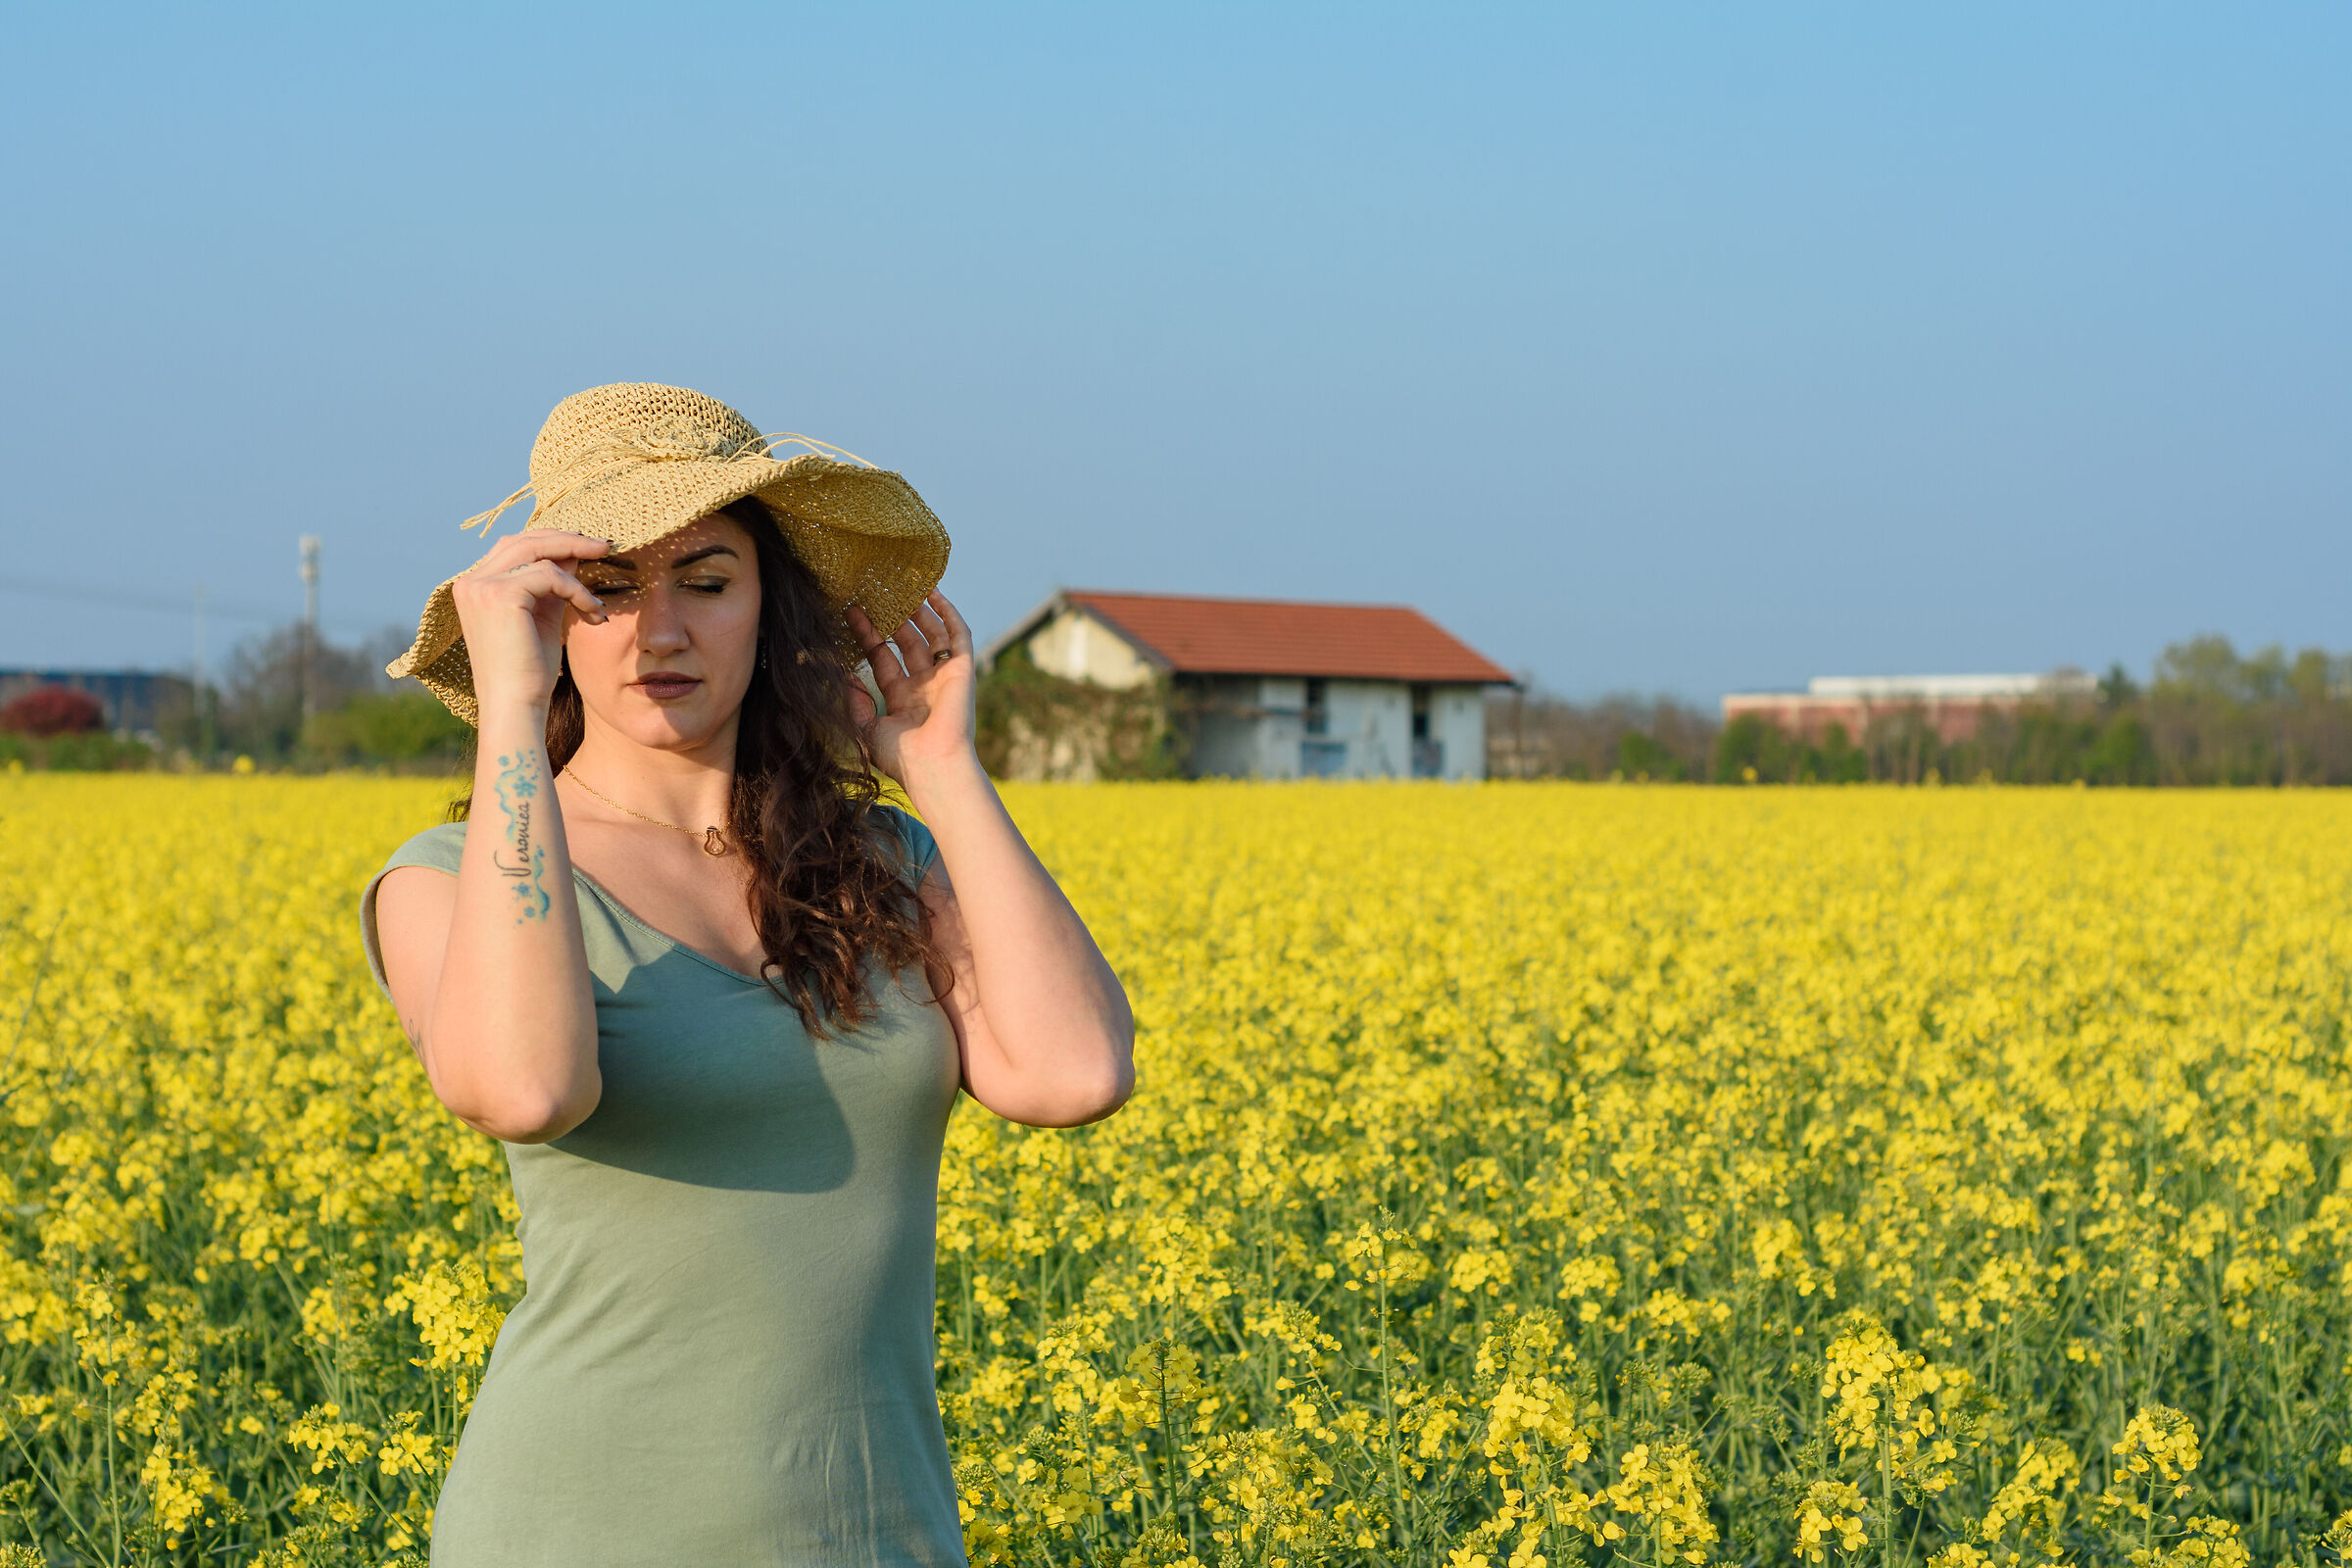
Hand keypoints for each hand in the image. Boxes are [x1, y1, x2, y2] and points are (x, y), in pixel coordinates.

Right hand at [449, 531, 610, 714]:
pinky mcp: (500, 594)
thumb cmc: (529, 673)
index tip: (589, 548)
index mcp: (475, 587)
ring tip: (599, 599)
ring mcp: (481, 586)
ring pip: (539, 553)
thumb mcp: (543, 617)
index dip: (553, 543)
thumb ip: (553, 584)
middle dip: (569, 540)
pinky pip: (551, 575)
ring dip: (578, 569)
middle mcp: (471, 582)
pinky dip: (578, 591)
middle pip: (525, 541)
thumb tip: (574, 552)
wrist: (516, 707)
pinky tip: (593, 613)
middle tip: (606, 546)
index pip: (515, 548)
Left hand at [846, 592, 976, 786]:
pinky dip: (948, 614)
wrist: (932, 766)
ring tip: (904, 587)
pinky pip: (959, 636)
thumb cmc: (901, 757)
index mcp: (904, 701)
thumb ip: (855, 701)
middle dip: (892, 619)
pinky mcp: (963, 670)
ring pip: (933, 636)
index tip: (851, 613)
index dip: (868, 636)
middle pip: (908, 643)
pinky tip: (934, 594)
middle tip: (876, 594)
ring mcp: (945, 677)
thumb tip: (844, 674)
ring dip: (920, 611)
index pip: (884, 660)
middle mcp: (925, 687)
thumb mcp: (866, 728)